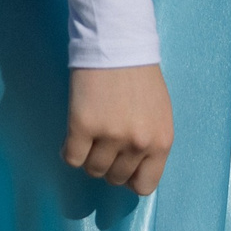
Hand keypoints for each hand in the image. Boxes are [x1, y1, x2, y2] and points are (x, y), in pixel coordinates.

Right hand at [65, 65, 172, 195]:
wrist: (117, 45)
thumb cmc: (140, 77)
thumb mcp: (159, 116)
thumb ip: (150, 142)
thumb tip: (133, 163)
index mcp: (161, 143)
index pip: (145, 185)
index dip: (129, 179)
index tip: (120, 166)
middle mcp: (137, 144)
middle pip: (116, 177)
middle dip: (107, 166)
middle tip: (101, 148)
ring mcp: (109, 136)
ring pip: (93, 169)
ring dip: (88, 159)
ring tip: (86, 141)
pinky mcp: (82, 124)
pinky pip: (72, 157)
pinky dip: (69, 152)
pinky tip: (71, 139)